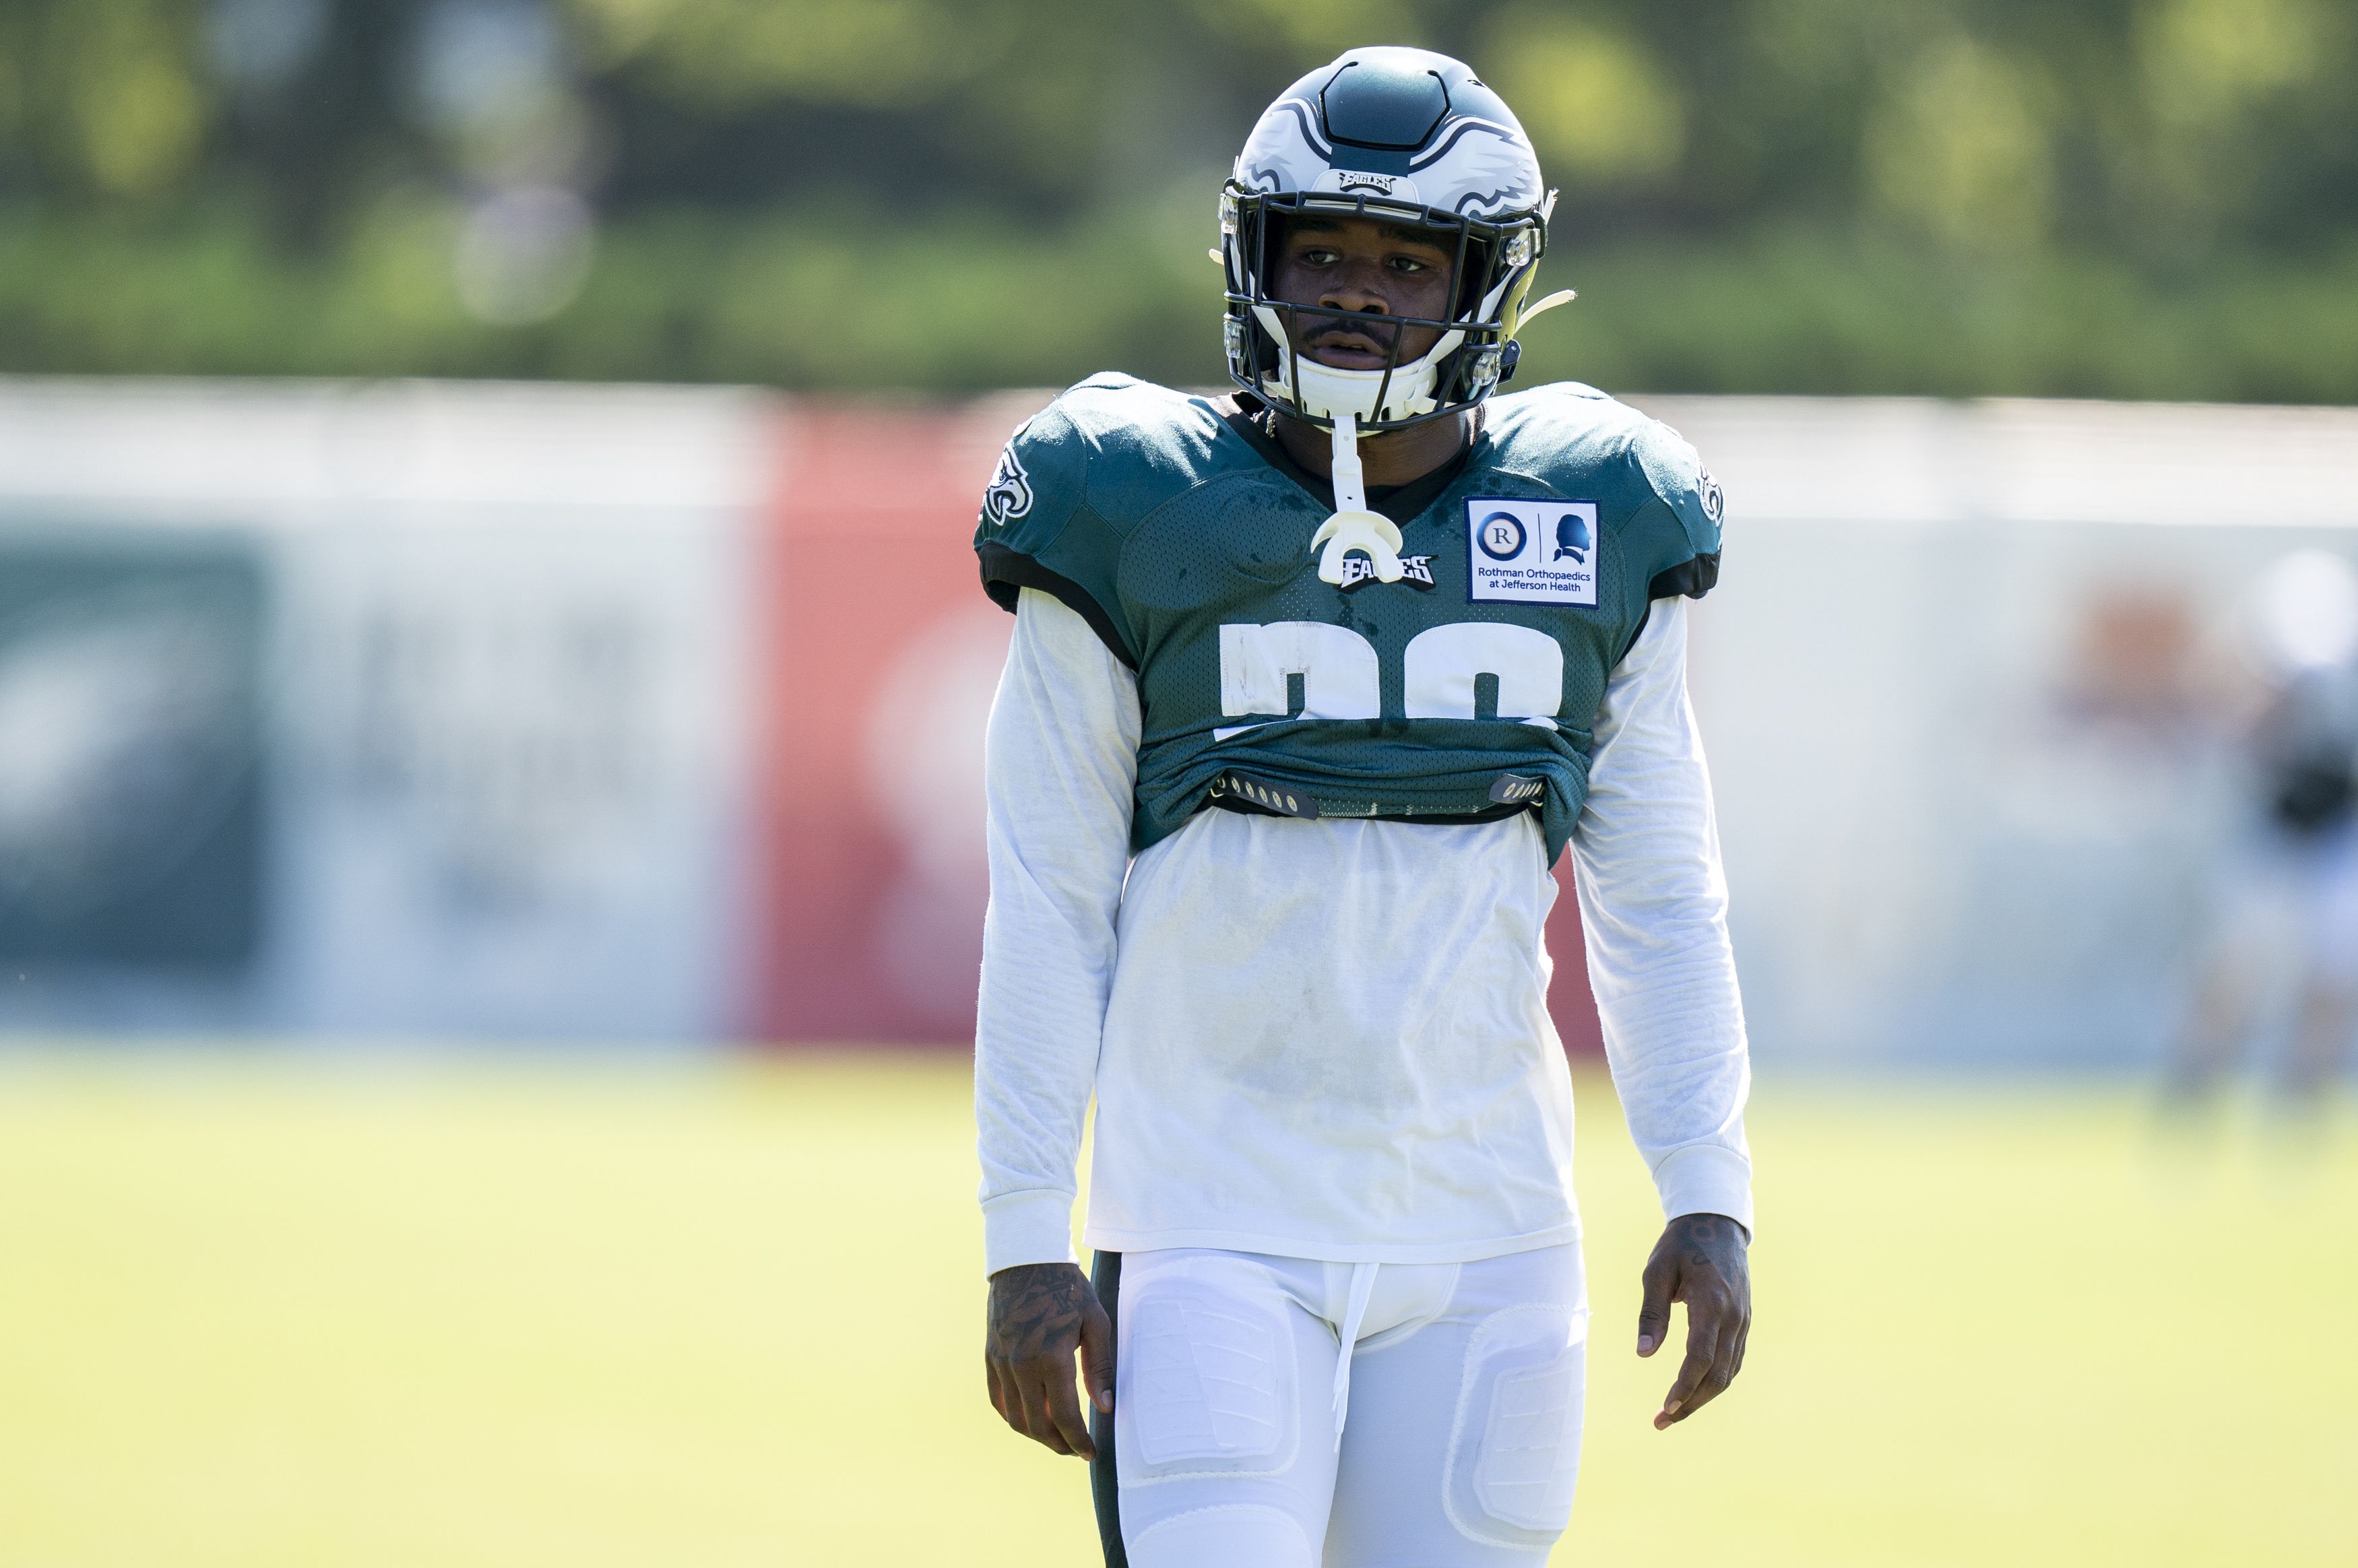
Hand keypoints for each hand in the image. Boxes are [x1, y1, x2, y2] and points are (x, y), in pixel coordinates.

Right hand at [984, 1261, 1113, 1457]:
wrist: (1026, 1260)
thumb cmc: (1067, 1289)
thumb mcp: (1095, 1323)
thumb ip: (1100, 1368)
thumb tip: (1106, 1407)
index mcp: (1050, 1358)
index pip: (1064, 1416)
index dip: (1078, 1441)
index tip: (1090, 1452)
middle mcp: (1021, 1365)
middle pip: (1037, 1424)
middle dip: (1058, 1444)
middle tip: (1075, 1450)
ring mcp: (1001, 1362)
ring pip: (1014, 1417)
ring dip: (1035, 1435)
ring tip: (1056, 1439)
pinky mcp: (990, 1357)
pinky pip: (998, 1400)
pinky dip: (1013, 1417)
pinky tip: (1030, 1419)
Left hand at [1635, 1212, 1750, 1428]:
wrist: (1717, 1224)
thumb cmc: (1681, 1246)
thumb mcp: (1657, 1270)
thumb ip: (1652, 1312)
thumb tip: (1644, 1353)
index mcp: (1711, 1302)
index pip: (1700, 1357)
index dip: (1684, 1387)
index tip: (1666, 1408)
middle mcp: (1733, 1316)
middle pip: (1717, 1374)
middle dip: (1690, 1402)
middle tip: (1661, 1421)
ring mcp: (1743, 1321)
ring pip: (1728, 1372)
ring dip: (1703, 1397)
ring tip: (1673, 1414)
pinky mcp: (1744, 1322)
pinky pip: (1733, 1361)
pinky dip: (1715, 1381)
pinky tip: (1695, 1392)